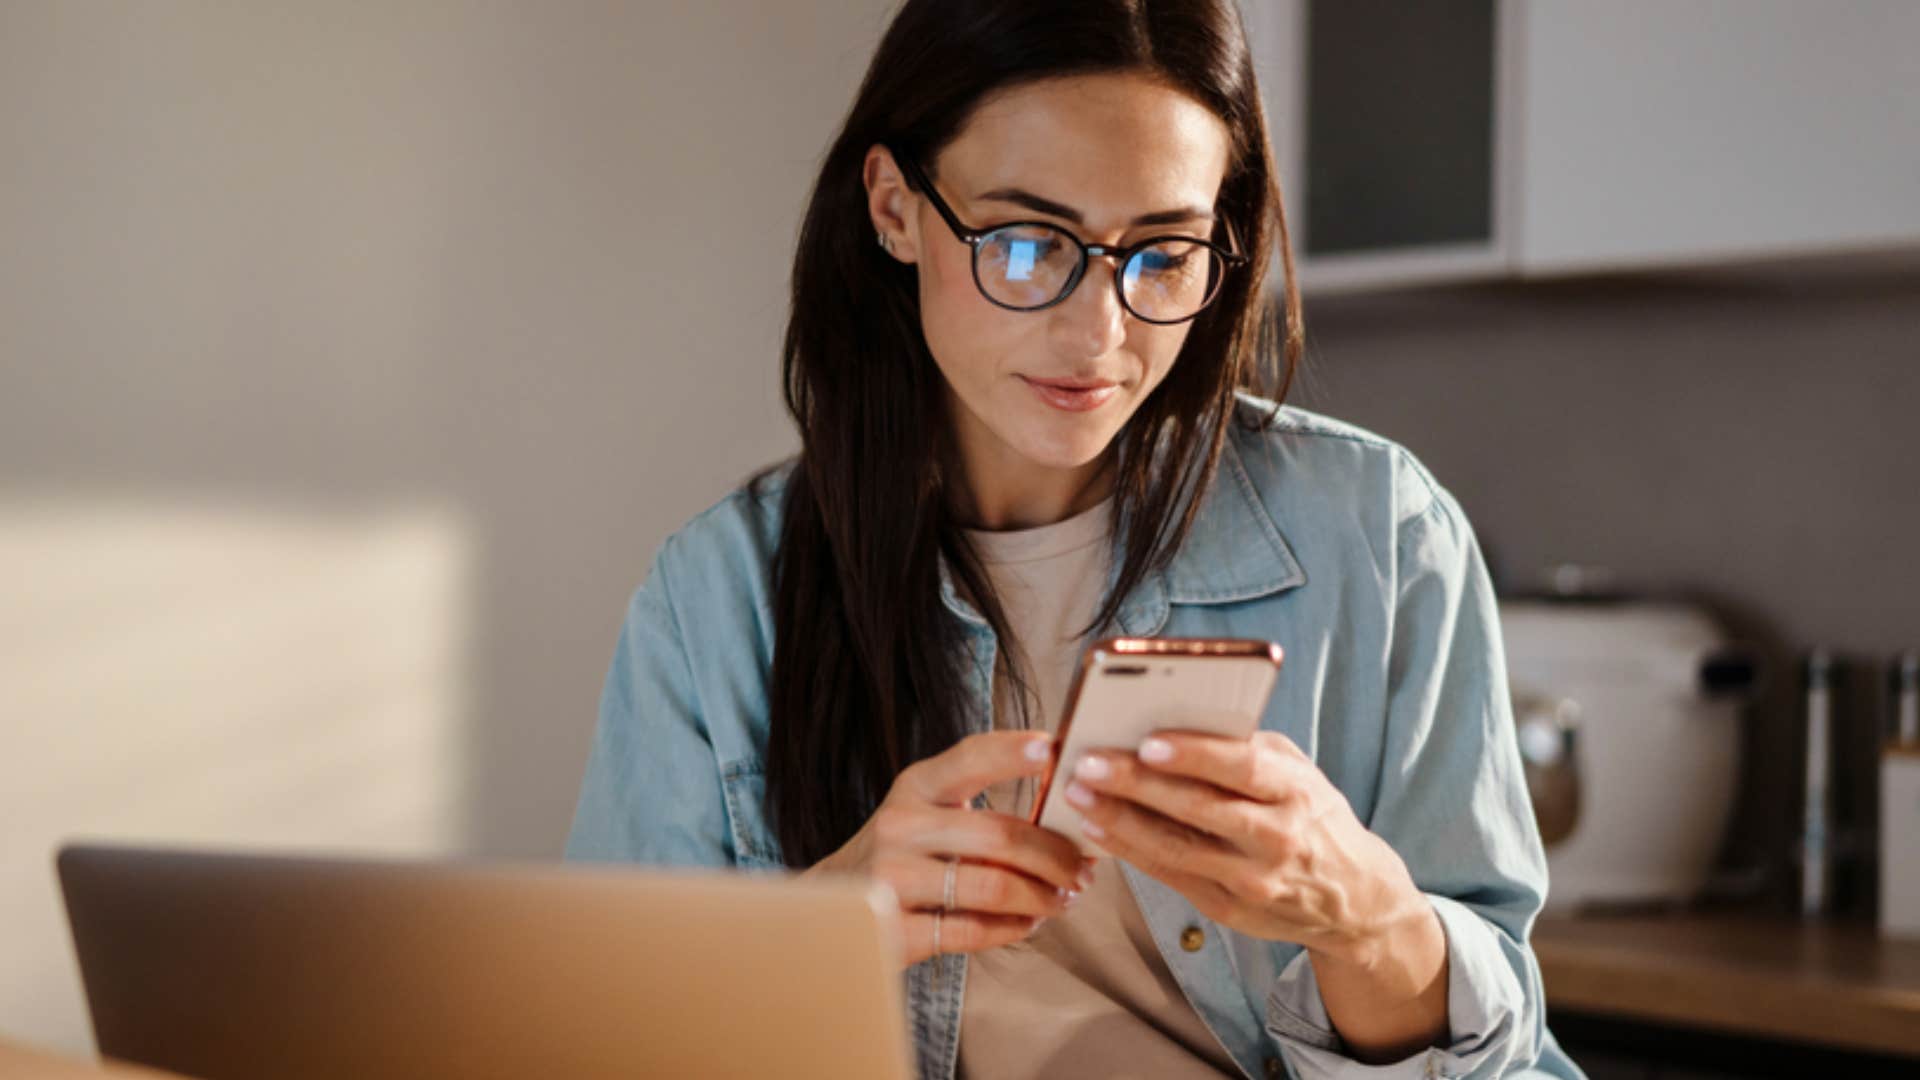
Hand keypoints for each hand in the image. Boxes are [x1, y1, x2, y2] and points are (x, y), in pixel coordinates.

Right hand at [805, 730, 1096, 969]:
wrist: (828, 906)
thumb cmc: (900, 853)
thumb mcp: (924, 810)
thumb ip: (978, 801)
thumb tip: (1066, 804)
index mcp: (914, 786)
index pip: (970, 757)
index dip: (1015, 752)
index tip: (1056, 750)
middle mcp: (899, 826)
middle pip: (1000, 835)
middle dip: (1056, 855)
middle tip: (1084, 870)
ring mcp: (891, 880)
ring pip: (993, 887)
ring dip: (1042, 897)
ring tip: (1063, 899)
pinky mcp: (893, 930)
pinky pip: (972, 931)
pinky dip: (1013, 929)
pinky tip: (1028, 923)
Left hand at [1061, 729, 1430, 963]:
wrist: (1352, 896)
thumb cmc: (1311, 814)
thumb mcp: (1297, 771)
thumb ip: (1246, 747)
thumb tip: (1176, 718)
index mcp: (1296, 790)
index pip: (1243, 767)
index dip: (1194, 755)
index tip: (1148, 742)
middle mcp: (1278, 837)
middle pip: (1198, 809)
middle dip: (1136, 785)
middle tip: (1088, 763)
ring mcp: (1253, 879)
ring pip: (1176, 848)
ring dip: (1120, 821)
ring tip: (1078, 794)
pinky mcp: (1229, 909)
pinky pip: (1170, 876)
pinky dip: (1129, 852)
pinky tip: (1096, 830)